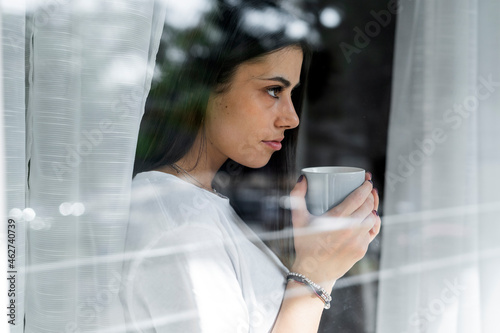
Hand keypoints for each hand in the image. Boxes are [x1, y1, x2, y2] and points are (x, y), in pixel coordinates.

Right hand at [289, 172, 380, 289]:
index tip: (367, 181)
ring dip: (372, 208)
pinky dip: (372, 223)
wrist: (313, 274)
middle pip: (368, 206)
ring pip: (372, 218)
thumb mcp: (298, 219)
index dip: (365, 187)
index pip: (358, 198)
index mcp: (336, 220)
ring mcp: (358, 241)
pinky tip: (370, 217)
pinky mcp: (362, 250)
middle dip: (370, 195)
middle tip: (368, 189)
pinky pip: (372, 232)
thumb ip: (297, 196)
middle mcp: (349, 230)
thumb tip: (303, 177)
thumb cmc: (304, 244)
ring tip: (369, 202)